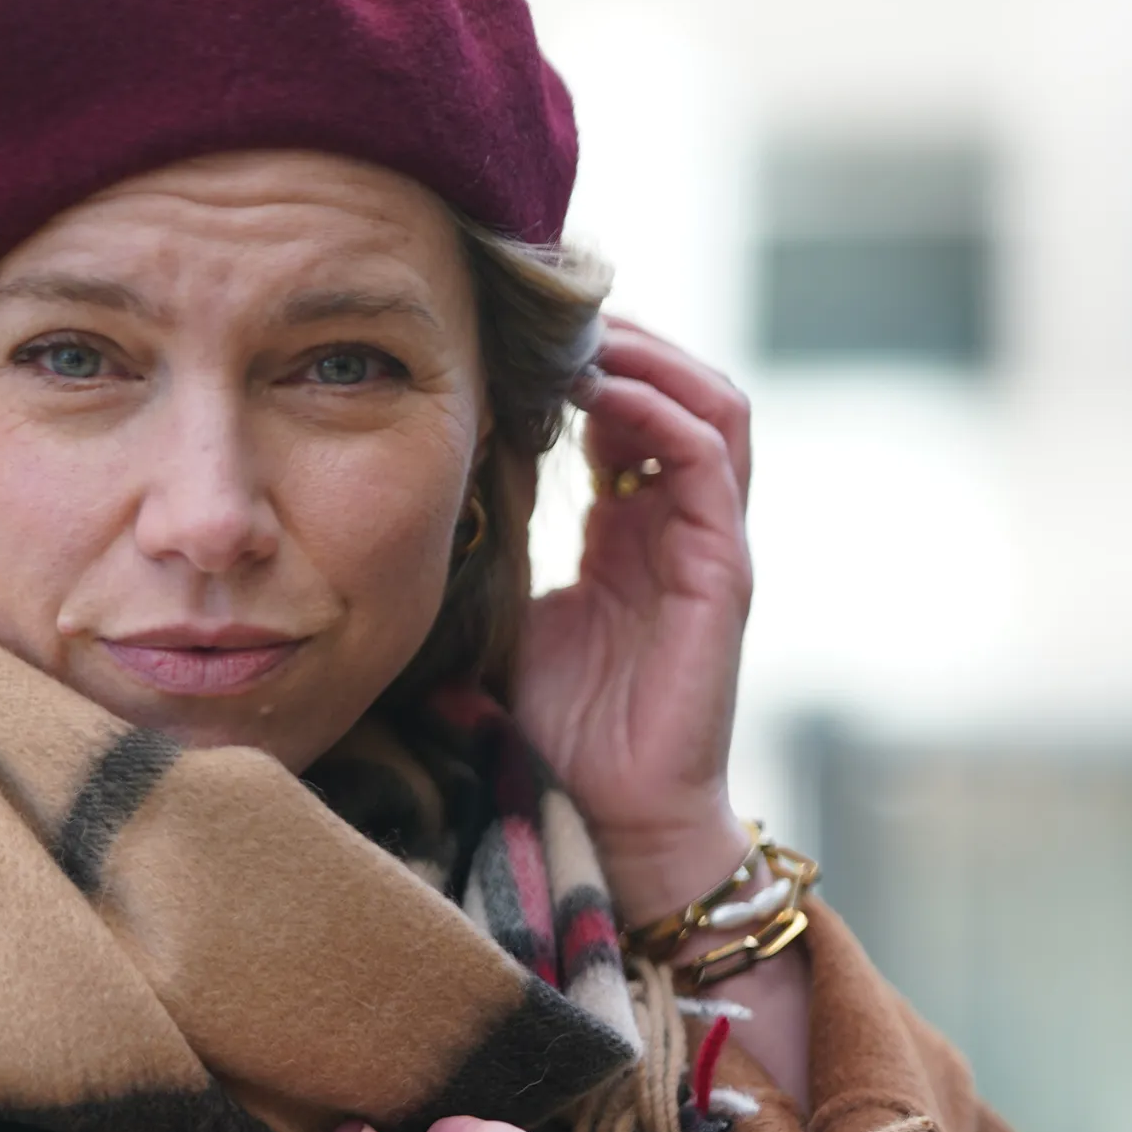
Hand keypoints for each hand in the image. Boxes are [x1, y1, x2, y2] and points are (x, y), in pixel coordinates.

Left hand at [510, 319, 754, 920]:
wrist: (606, 817)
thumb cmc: (556, 731)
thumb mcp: (504, 621)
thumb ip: (486, 560)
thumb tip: (408, 514)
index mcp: (629, 532)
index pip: (624, 415)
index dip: (581, 365)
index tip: (515, 336)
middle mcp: (675, 527)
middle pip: (677, 392)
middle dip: (622, 341)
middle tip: (553, 313)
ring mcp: (707, 546)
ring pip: (711, 408)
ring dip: (650, 358)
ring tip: (583, 334)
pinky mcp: (722, 573)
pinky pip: (707, 463)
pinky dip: (661, 412)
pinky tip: (601, 390)